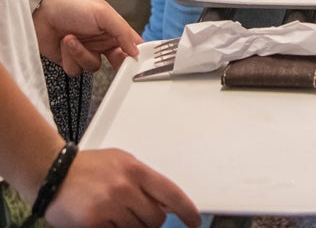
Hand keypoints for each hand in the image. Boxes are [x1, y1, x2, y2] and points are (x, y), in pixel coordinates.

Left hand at [32, 0, 139, 76]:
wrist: (39, 13)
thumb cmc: (70, 6)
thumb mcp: (103, 13)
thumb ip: (122, 32)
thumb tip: (136, 49)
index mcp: (113, 29)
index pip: (132, 44)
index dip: (137, 54)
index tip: (138, 62)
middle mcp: (101, 42)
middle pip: (116, 61)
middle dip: (113, 62)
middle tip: (112, 58)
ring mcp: (86, 51)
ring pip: (94, 67)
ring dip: (82, 53)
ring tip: (71, 38)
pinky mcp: (70, 60)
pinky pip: (76, 70)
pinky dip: (69, 58)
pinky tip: (64, 44)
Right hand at [44, 148, 199, 227]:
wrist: (52, 173)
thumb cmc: (87, 167)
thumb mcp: (123, 163)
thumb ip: (146, 181)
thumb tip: (167, 202)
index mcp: (136, 171)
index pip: (172, 194)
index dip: (187, 211)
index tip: (194, 221)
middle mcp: (125, 188)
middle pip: (156, 218)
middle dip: (150, 220)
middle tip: (135, 214)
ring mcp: (109, 206)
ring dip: (130, 225)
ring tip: (115, 212)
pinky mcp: (94, 222)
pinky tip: (104, 219)